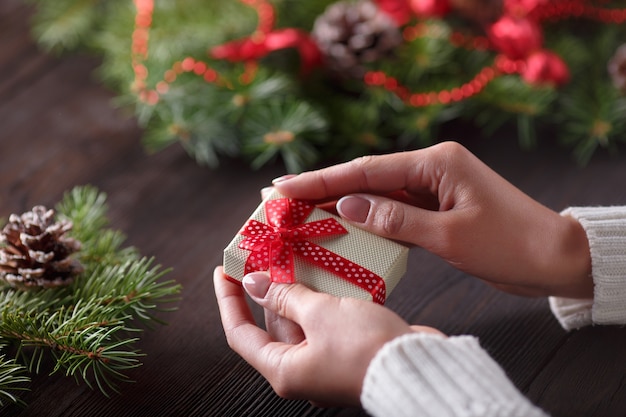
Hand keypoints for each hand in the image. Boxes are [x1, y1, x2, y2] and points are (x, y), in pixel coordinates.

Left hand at [213, 266, 440, 406]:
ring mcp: (325, 362)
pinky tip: (324, 272)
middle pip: (272, 323)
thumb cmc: (365, 347)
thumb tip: (255, 283)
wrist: (418, 365)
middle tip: (264, 252)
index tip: (224, 271)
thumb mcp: (318, 313)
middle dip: (268, 287)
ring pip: (301, 319)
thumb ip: (285, 295)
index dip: (229, 300)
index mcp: (284, 370)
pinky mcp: (346, 352)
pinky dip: (321, 298)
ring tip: (292, 254)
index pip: (239, 333)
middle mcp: (301, 370)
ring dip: (297, 289)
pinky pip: (324, 321)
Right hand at [273, 141, 591, 297]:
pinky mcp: (438, 209)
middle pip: (367, 177)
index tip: (284, 186)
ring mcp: (435, 189)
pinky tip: (342, 227)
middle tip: (281, 196)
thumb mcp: (448, 236)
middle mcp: (432, 168)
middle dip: (324, 187)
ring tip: (301, 211)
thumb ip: (395, 219)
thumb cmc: (509, 245)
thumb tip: (347, 205)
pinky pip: (394, 212)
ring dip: (342, 204)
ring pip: (378, 195)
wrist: (553, 259)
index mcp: (436, 163)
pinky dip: (368, 221)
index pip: (367, 170)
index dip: (322, 179)